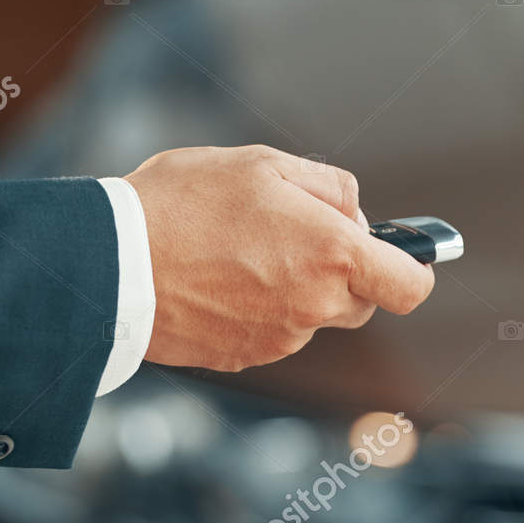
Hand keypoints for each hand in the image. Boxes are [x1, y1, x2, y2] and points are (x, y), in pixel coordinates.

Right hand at [125, 145, 434, 371]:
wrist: (109, 266)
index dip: (414, 269)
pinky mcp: (246, 357)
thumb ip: (330, 187)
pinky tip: (218, 277)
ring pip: (315, 314)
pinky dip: (260, 308)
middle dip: (344, 269)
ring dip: (297, 287)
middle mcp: (316, 307)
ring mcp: (281, 339)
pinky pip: (274, 331)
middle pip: (362, 299)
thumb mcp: (264, 165)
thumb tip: (356, 214)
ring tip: (240, 249)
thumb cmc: (184, 204)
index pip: (410, 285)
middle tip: (293, 230)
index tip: (402, 254)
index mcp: (334, 257)